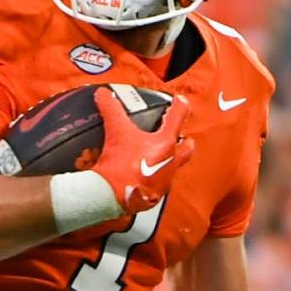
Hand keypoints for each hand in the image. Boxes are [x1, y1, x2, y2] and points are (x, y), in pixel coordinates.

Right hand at [94, 88, 192, 213]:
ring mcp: (165, 180)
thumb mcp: (116, 131)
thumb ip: (111, 109)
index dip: (180, 106)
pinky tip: (145, 174)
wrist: (112, 196)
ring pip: (173, 167)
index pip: (178, 117)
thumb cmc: (120, 165)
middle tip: (182, 136)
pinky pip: (159, 183)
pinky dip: (154, 176)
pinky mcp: (155, 195)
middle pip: (187, 149)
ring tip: (160, 155)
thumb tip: (103, 94)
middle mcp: (171, 162)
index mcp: (166, 143)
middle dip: (185, 141)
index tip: (181, 101)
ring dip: (169, 160)